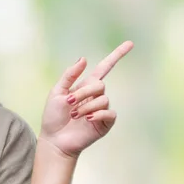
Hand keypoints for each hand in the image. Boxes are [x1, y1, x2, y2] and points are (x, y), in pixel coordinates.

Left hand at [39, 41, 133, 157]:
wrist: (55, 139)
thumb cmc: (53, 117)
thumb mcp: (57, 92)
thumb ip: (70, 75)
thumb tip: (84, 59)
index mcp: (85, 86)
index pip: (104, 68)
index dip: (117, 55)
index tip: (130, 44)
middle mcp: (96, 96)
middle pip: (100, 84)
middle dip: (83, 93)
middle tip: (69, 103)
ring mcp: (101, 110)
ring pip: (102, 99)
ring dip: (86, 106)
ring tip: (74, 115)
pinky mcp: (105, 123)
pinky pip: (109, 113)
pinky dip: (97, 115)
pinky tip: (87, 119)